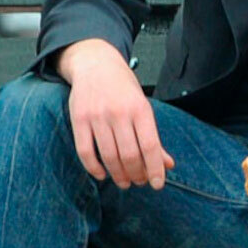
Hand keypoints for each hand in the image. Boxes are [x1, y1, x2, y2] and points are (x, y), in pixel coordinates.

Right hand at [58, 39, 174, 190]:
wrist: (96, 64)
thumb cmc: (123, 87)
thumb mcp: (142, 106)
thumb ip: (153, 137)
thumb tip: (168, 164)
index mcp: (139, 107)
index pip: (150, 145)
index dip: (155, 168)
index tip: (157, 184)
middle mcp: (119, 112)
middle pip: (129, 155)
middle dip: (136, 174)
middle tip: (138, 182)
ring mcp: (97, 116)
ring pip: (109, 156)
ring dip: (118, 175)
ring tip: (124, 181)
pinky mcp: (79, 119)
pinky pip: (85, 152)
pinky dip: (94, 168)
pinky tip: (102, 174)